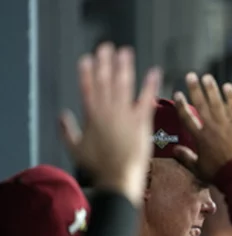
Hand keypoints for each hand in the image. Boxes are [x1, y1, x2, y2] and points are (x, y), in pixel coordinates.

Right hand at [60, 43, 161, 204]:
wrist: (118, 178)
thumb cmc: (98, 167)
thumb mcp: (75, 149)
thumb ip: (67, 130)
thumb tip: (62, 115)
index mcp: (92, 116)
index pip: (88, 88)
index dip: (87, 72)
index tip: (87, 58)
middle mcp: (107, 112)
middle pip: (105, 82)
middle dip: (105, 63)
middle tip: (106, 47)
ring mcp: (125, 116)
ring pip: (123, 86)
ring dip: (124, 67)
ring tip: (125, 52)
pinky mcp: (141, 122)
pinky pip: (146, 99)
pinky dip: (150, 85)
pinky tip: (154, 72)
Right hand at [174, 73, 231, 182]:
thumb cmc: (218, 174)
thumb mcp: (198, 168)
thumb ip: (186, 157)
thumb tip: (174, 150)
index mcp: (200, 137)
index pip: (186, 117)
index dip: (181, 105)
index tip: (177, 94)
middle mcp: (211, 128)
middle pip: (201, 104)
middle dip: (195, 89)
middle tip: (191, 76)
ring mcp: (226, 125)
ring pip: (217, 103)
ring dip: (211, 89)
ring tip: (207, 77)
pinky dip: (231, 97)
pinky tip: (228, 86)